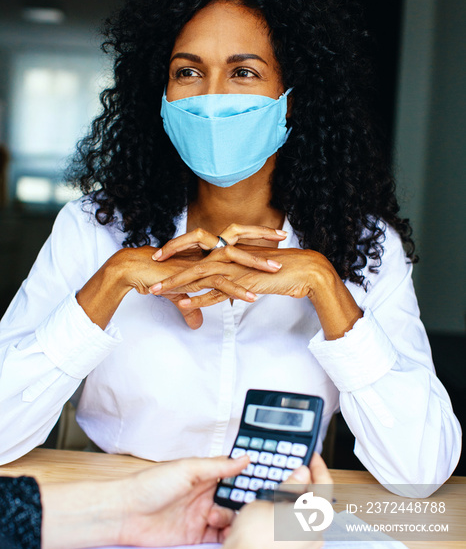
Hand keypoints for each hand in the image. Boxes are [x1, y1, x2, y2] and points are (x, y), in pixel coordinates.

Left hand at [115, 455, 250, 546]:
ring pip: (229, 518)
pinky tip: (227, 532)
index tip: (262, 480)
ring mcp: (201, 515)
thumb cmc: (150, 485)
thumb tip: (243, 458)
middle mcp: (205, 495)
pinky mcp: (196, 535)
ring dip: (233, 519)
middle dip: (244, 502)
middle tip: (251, 504)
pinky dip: (226, 535)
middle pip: (234, 499)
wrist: (126, 514)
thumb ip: (218, 466)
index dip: (246, 478)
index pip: (232, 475)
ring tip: (224, 518)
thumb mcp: (187, 469)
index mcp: (204, 475)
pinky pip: (218, 536)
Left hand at [151, 244, 361, 339]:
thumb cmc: (279, 270)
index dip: (178, 249)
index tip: (160, 257)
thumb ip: (234, 273)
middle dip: (170, 266)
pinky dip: (200, 297)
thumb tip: (222, 280)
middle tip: (150, 273)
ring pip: (200, 273)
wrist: (303, 271)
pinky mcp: (244, 281)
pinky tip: (184, 303)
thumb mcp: (251, 269)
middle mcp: (230, 253)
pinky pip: (217, 290)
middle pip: (193, 258)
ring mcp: (236, 267)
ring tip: (157, 292)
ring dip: (177, 284)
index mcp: (230, 247)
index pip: (198, 245)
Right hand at [214, 453, 332, 548]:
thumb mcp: (270, 498)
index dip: (319, 467)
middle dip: (309, 485)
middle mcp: (316, 533)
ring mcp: (308, 547)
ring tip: (284, 493)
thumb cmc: (255, 535)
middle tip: (297, 472)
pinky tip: (279, 515)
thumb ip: (291, 485)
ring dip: (301, 503)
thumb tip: (302, 473)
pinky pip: (301, 532)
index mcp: (315, 516)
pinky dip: (294, 520)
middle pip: (319, 502)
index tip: (313, 458)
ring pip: (309, 518)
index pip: (325, 484)